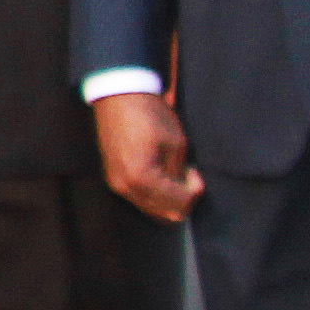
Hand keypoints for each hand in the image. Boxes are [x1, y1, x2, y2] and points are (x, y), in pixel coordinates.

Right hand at [92, 91, 203, 224]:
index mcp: (142, 178)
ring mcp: (117, 185)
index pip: (180, 203)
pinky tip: (161, 174)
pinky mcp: (114, 179)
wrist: (119, 96)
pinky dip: (155, 194)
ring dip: (169, 198)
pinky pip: (141, 199)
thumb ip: (181, 173)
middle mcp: (126, 188)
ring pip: (153, 209)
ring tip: (175, 174)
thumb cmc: (149, 115)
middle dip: (183, 198)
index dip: (195, 190)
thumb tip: (186, 188)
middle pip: (166, 214)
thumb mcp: (176, 143)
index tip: (195, 171)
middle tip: (188, 175)